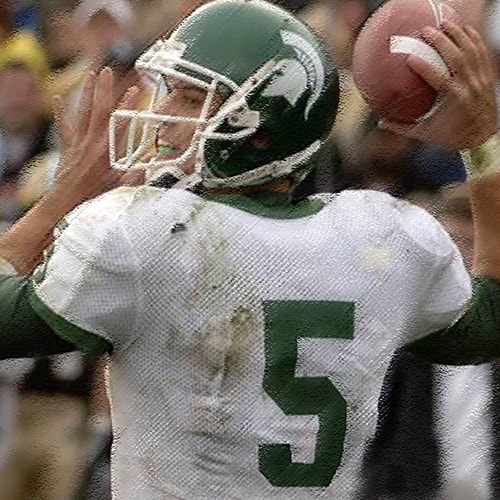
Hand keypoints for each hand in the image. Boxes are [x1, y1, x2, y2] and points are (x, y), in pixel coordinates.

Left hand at [51, 67, 144, 211]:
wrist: (68, 198)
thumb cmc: (94, 193)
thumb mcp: (121, 184)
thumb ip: (137, 175)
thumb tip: (150, 169)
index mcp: (107, 149)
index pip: (120, 121)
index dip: (127, 105)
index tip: (134, 90)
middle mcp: (92, 141)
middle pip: (99, 109)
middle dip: (104, 88)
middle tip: (107, 71)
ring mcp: (78, 140)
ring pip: (82, 111)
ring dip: (87, 92)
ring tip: (91, 75)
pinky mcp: (68, 144)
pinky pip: (63, 125)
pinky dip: (60, 111)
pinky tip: (58, 98)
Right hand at [378, 22, 497, 150]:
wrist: (483, 138)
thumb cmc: (451, 137)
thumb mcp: (425, 134)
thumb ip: (402, 127)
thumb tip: (380, 123)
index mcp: (453, 99)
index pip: (438, 79)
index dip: (424, 67)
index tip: (410, 58)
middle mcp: (469, 86)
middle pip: (456, 58)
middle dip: (442, 41)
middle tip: (426, 30)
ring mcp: (480, 80)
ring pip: (470, 51)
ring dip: (458, 34)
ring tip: (444, 23)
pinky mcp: (488, 76)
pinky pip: (481, 53)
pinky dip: (474, 39)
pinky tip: (465, 29)